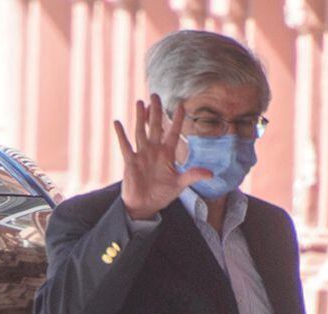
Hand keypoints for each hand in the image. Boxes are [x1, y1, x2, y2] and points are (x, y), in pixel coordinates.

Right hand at [115, 95, 209, 221]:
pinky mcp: (130, 161)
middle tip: (155, 94)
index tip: (181, 104)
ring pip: (141, 132)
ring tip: (140, 102)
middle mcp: (154, 151)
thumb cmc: (162, 194)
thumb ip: (193, 175)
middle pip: (155, 127)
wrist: (146, 205)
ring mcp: (142, 154)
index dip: (177, 119)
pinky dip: (121, 135)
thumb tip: (211, 173)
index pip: (174, 132)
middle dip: (156, 111)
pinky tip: (117, 123)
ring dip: (140, 118)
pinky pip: (125, 146)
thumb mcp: (180, 184)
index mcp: (167, 154)